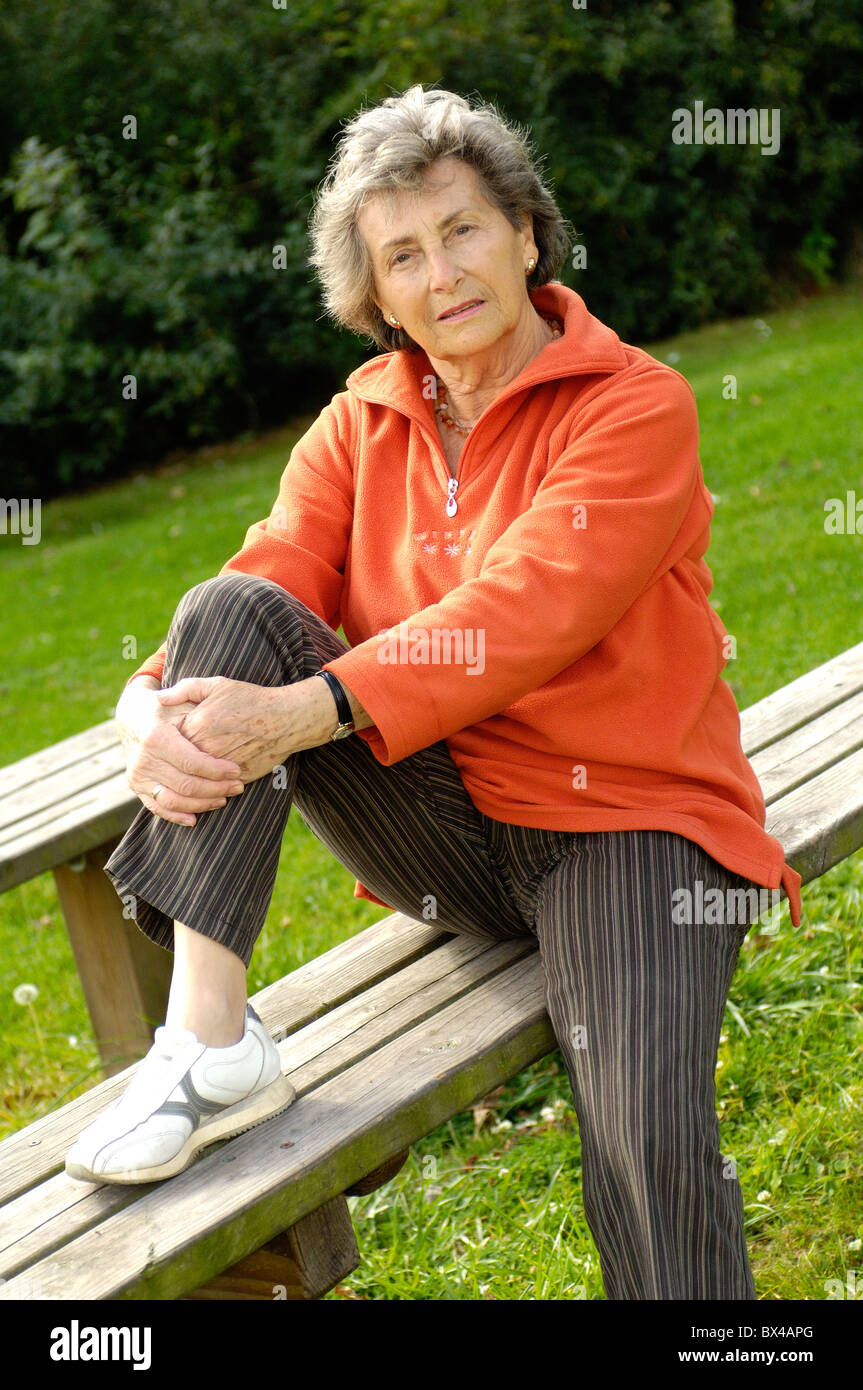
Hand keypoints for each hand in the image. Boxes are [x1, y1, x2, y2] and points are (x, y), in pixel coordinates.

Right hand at [117, 677, 244, 826]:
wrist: (133, 716)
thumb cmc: (166, 707)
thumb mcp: (180, 697)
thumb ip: (191, 695)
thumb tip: (206, 711)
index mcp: (156, 737)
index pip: (192, 762)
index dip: (217, 770)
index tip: (237, 770)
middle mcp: (144, 759)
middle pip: (186, 784)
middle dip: (216, 788)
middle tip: (237, 787)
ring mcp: (138, 775)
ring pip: (174, 800)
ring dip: (202, 804)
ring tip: (223, 799)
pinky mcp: (136, 786)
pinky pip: (157, 807)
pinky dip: (177, 816)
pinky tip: (195, 818)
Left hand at [156, 674, 339, 783]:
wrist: (285, 720)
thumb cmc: (251, 700)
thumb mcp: (217, 685)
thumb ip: (185, 689)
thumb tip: (159, 697)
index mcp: (197, 725)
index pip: (168, 741)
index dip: (168, 742)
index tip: (172, 739)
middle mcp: (206, 749)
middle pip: (178, 764)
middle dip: (175, 764)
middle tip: (180, 759)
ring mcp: (221, 767)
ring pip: (194, 781)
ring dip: (191, 781)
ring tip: (194, 774)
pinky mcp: (236, 780)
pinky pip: (214, 789)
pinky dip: (210, 789)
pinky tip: (210, 782)